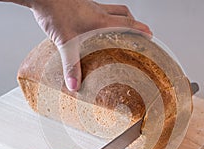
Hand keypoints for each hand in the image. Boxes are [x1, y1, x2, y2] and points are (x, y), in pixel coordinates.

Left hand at [29, 0, 151, 90]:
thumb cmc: (54, 13)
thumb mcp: (65, 42)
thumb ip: (71, 65)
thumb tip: (75, 86)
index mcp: (100, 21)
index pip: (127, 24)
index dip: (140, 29)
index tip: (150, 35)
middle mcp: (98, 11)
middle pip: (124, 13)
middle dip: (134, 23)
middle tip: (138, 32)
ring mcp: (90, 6)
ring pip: (113, 9)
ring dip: (120, 17)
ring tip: (121, 28)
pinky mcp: (81, 4)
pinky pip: (99, 9)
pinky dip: (104, 17)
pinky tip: (96, 26)